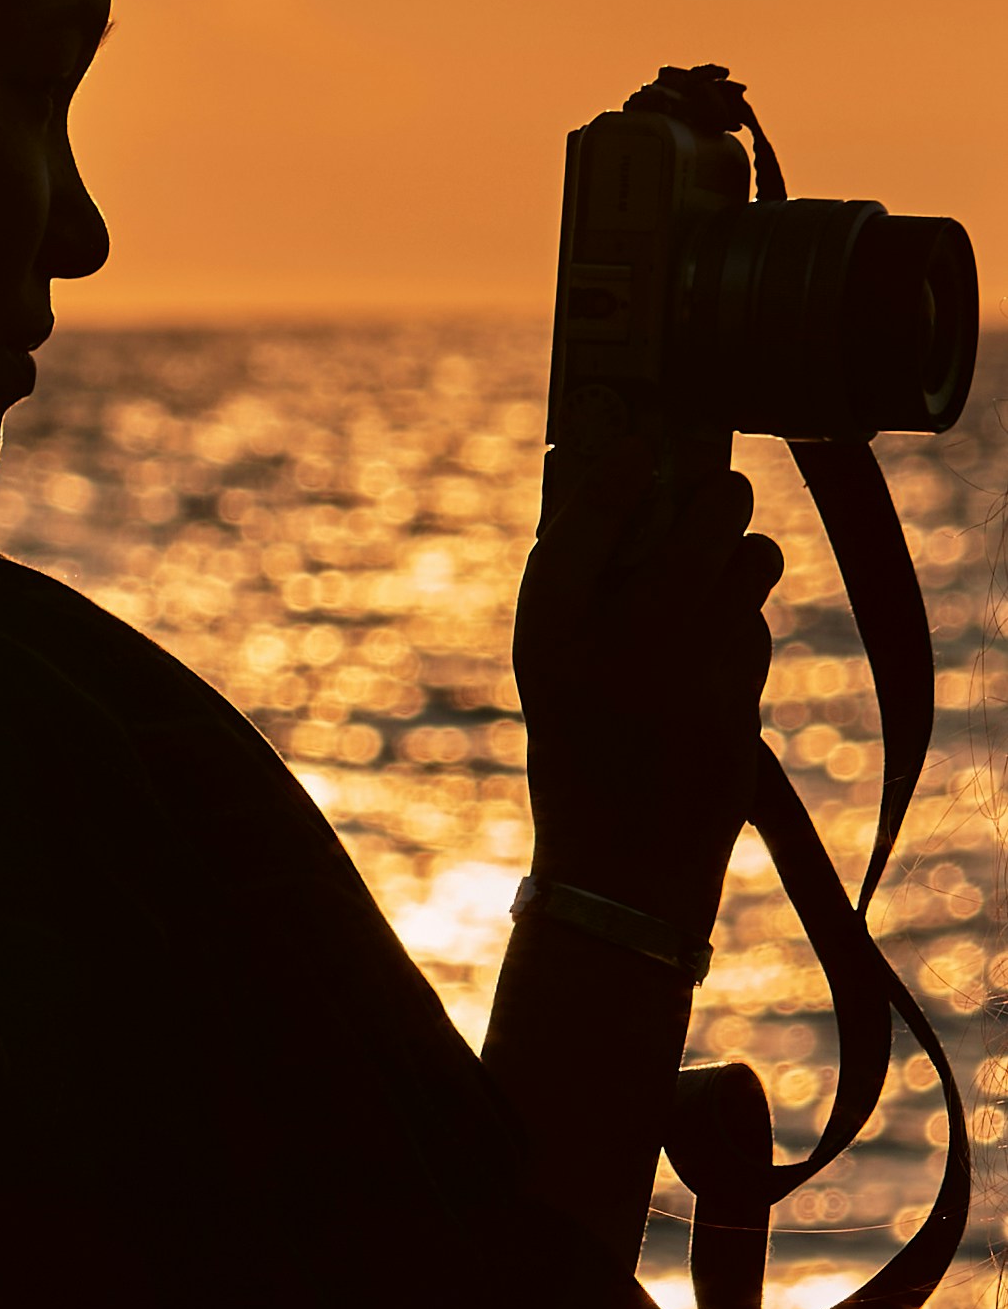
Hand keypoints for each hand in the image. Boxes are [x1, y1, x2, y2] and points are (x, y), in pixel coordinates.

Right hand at [512, 423, 782, 931]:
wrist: (619, 866)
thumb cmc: (577, 748)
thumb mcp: (550, 662)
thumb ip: (579, 570)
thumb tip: (622, 467)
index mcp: (549, 630)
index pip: (594, 507)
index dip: (624, 461)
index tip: (641, 442)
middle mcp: (617, 641)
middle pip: (710, 510)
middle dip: (719, 496)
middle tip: (708, 501)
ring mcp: (687, 672)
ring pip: (754, 563)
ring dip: (741, 562)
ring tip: (711, 590)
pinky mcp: (738, 701)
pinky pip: (758, 630)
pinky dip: (740, 636)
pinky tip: (708, 671)